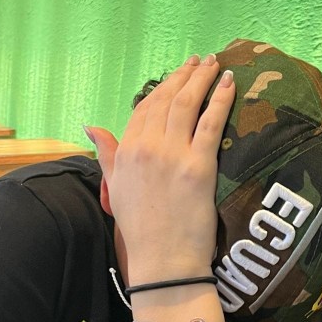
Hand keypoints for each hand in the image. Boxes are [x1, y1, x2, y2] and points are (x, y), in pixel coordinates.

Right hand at [87, 54, 235, 284]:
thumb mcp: (116, 189)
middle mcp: (146, 147)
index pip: (144, 108)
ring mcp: (172, 154)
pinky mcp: (199, 165)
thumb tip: (91, 126)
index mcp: (126, 152)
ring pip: (188, 104)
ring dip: (204, 79)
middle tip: (202, 60)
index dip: (162, 87)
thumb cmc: (142, 230)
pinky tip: (230, 83)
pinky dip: (222, 99)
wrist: (163, 261)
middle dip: (186, 75)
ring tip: (216, 64)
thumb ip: (107, 154)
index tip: (178, 74)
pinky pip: (212, 122)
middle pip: (167, 100)